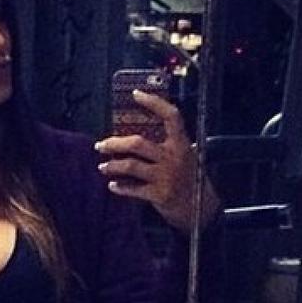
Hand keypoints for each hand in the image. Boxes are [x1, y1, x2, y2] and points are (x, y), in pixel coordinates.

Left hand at [95, 90, 220, 233]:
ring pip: (131, 166)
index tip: (136, 94)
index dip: (154, 102)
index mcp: (181, 143)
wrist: (200, 208)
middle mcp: (173, 157)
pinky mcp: (159, 194)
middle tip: (100, 145)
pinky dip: (120, 187)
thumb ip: (167, 145)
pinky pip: (133, 189)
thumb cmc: (188, 178)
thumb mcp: (185, 156)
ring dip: (112, 166)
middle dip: (115, 143)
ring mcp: (166, 176)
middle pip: (138, 143)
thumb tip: (134, 136)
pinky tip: (112, 185)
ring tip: (103, 167)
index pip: (170, 116)